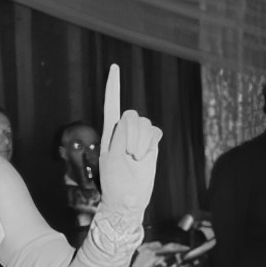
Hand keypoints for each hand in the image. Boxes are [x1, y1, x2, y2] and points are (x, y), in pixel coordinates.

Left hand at [98, 64, 161, 217]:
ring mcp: (139, 137)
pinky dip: (151, 144)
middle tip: (127, 155)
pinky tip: (144, 157)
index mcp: (109, 131)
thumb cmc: (115, 182)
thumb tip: (129, 119)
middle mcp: (124, 130)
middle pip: (132, 116)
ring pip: (145, 124)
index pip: (111, 103)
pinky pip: (156, 132)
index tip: (115, 67)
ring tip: (134, 159)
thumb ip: (119, 136)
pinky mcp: (152, 144)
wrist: (128, 200)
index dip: (114, 85)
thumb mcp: (111, 158)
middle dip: (131, 135)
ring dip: (141, 142)